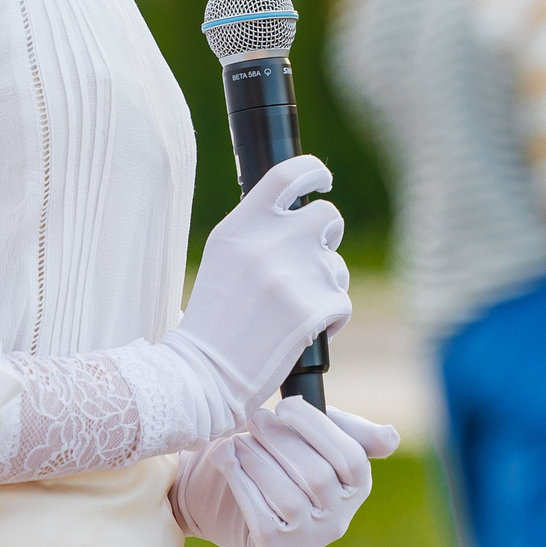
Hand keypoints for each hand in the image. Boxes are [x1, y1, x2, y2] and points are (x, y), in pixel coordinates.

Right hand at [164, 156, 352, 428]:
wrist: (204, 375)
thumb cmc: (213, 322)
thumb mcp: (223, 260)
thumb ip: (257, 232)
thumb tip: (300, 215)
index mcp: (238, 227)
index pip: (287, 175)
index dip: (313, 171)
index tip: (323, 180)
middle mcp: (266, 243)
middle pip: (325, 216)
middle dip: (326, 237)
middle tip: (309, 262)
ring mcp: (292, 275)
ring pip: (336, 266)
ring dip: (325, 287)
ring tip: (294, 311)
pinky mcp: (312, 308)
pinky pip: (341, 302)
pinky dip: (331, 319)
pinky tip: (304, 332)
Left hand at [171, 398, 399, 546]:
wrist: (223, 496)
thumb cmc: (276, 459)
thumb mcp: (312, 438)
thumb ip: (347, 428)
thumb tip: (391, 438)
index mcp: (355, 486)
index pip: (351, 457)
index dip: (318, 428)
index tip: (285, 405)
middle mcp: (339, 519)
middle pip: (316, 476)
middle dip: (281, 441)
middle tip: (255, 418)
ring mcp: (310, 541)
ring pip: (288, 497)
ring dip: (258, 461)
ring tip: (237, 440)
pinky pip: (262, 517)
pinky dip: (241, 483)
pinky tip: (226, 460)